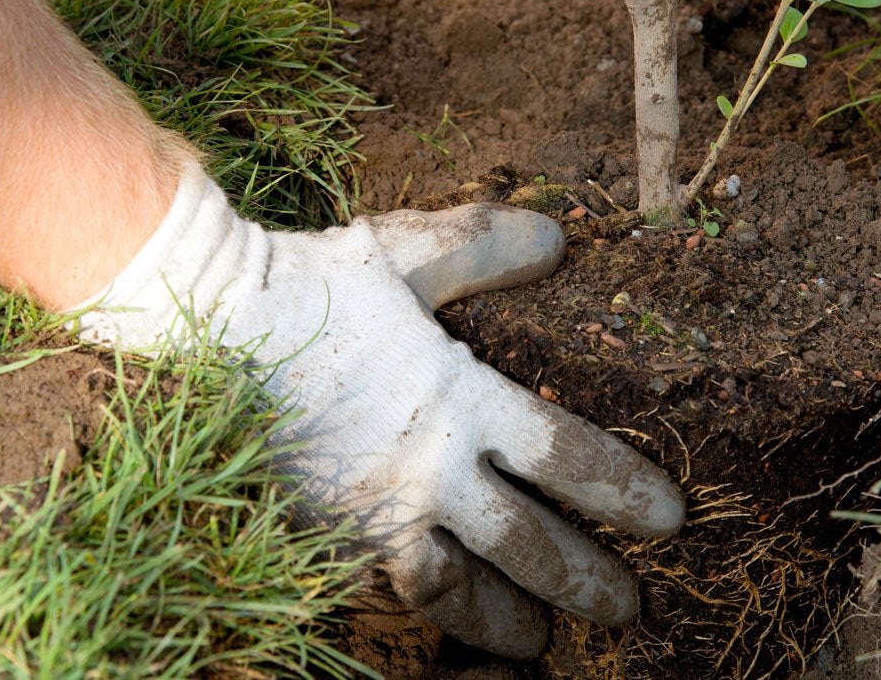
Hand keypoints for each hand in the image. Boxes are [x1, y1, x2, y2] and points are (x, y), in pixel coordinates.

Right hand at [78, 165, 683, 657]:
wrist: (212, 321)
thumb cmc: (315, 283)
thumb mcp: (407, 252)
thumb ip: (485, 247)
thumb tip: (559, 240)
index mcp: (458, 396)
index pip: (564, 456)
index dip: (622, 491)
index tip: (668, 519)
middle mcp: (426, 467)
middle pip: (527, 543)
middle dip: (585, 579)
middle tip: (628, 607)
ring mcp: (375, 509)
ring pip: (459, 588)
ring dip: (509, 620)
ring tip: (544, 640)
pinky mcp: (328, 531)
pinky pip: (389, 588)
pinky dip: (430, 612)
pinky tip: (449, 620)